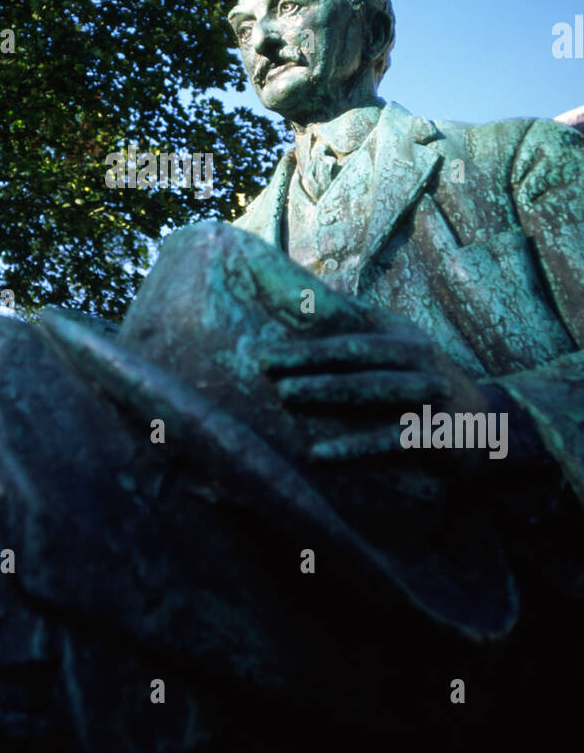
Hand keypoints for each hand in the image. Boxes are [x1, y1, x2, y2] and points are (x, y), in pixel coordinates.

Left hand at [257, 327, 497, 464]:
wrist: (492, 428)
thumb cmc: (429, 384)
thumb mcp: (404, 346)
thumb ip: (363, 324)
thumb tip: (311, 298)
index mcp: (404, 338)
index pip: (348, 334)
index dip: (305, 339)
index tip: (261, 344)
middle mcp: (418, 362)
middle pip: (356, 357)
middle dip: (307, 359)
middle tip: (261, 364)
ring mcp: (431, 398)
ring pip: (372, 392)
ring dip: (327, 393)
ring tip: (285, 396)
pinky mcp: (438, 438)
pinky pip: (391, 442)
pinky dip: (354, 449)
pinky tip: (319, 455)